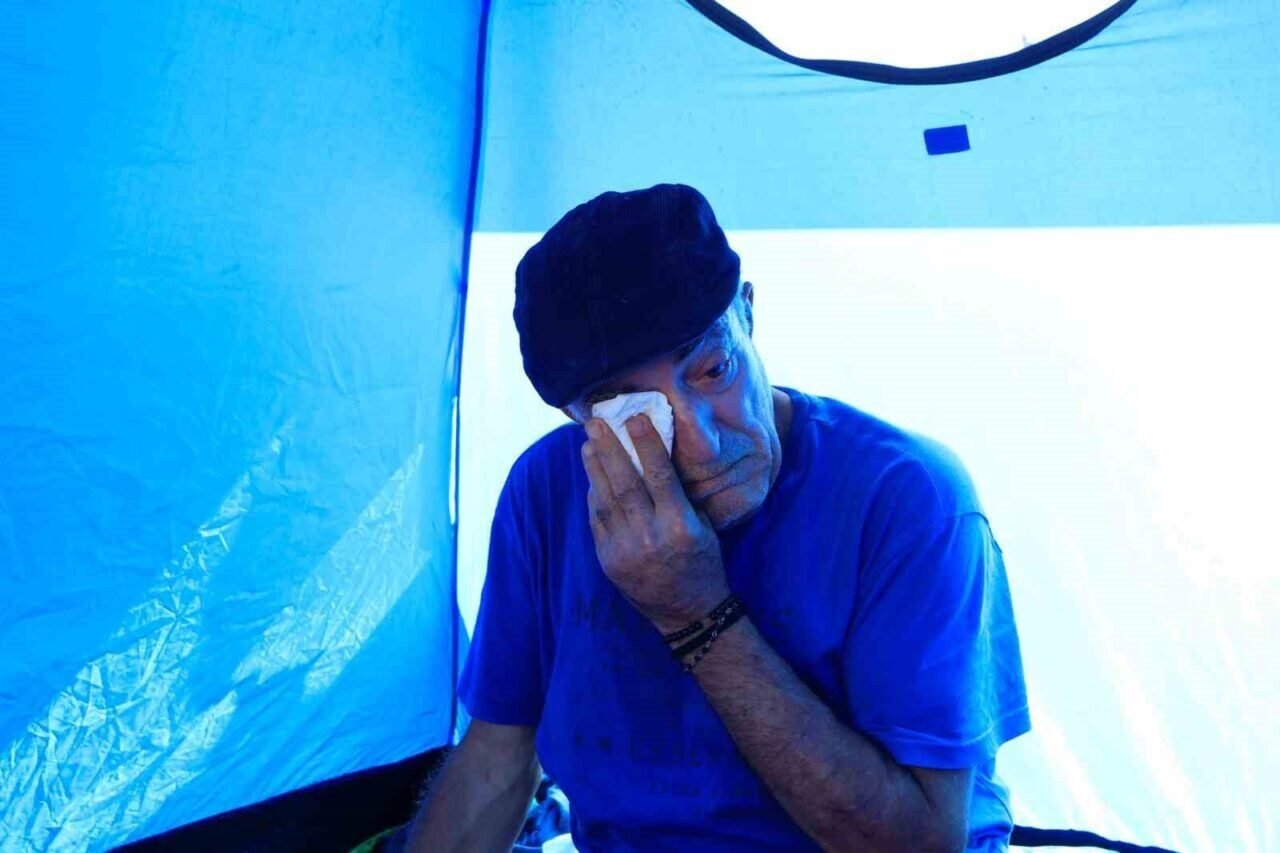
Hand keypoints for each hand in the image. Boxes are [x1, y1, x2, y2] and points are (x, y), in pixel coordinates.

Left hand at [580, 414, 730, 632]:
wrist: (688, 611)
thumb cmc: (702, 561)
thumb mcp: (703, 526)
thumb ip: (680, 496)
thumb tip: (656, 455)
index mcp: (680, 526)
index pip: (659, 476)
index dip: (646, 444)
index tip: (636, 418)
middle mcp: (651, 537)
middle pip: (624, 484)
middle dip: (609, 449)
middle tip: (596, 424)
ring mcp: (625, 550)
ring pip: (605, 500)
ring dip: (595, 468)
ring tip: (588, 444)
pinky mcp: (608, 561)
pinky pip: (597, 520)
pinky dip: (594, 496)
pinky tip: (592, 476)